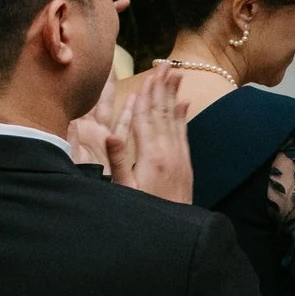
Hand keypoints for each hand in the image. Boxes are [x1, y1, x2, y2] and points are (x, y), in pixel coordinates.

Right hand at [106, 61, 195, 202]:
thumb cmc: (145, 211)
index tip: (146, 77)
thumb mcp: (125, 189)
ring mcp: (179, 156)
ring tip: (175, 74)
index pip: (145, 118)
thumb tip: (109, 134)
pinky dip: (183, 115)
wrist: (177, 230)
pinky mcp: (185, 163)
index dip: (145, 96)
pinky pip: (184, 133)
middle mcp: (168, 151)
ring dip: (174, 94)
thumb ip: (118, 161)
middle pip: (162, 112)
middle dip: (162, 87)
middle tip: (165, 65)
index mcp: (151, 155)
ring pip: (175, 118)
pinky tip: (185, 102)